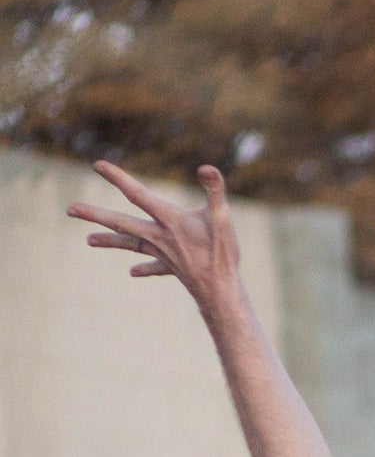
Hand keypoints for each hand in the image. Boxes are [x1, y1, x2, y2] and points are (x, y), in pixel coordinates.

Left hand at [69, 160, 241, 313]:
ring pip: (131, 244)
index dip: (118, 178)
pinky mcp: (172, 267)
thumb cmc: (222, 253)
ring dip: (110, 240)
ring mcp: (163, 252)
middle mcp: (159, 236)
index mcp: (168, 220)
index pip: (137, 194)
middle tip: (70, 210)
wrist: (220, 290)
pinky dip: (144, 268)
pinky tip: (132, 272)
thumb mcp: (223, 217)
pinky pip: (153, 266)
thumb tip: (206, 168)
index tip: (98, 166)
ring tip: (89, 240)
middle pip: (122, 223)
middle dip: (95, 215)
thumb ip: (215, 191)